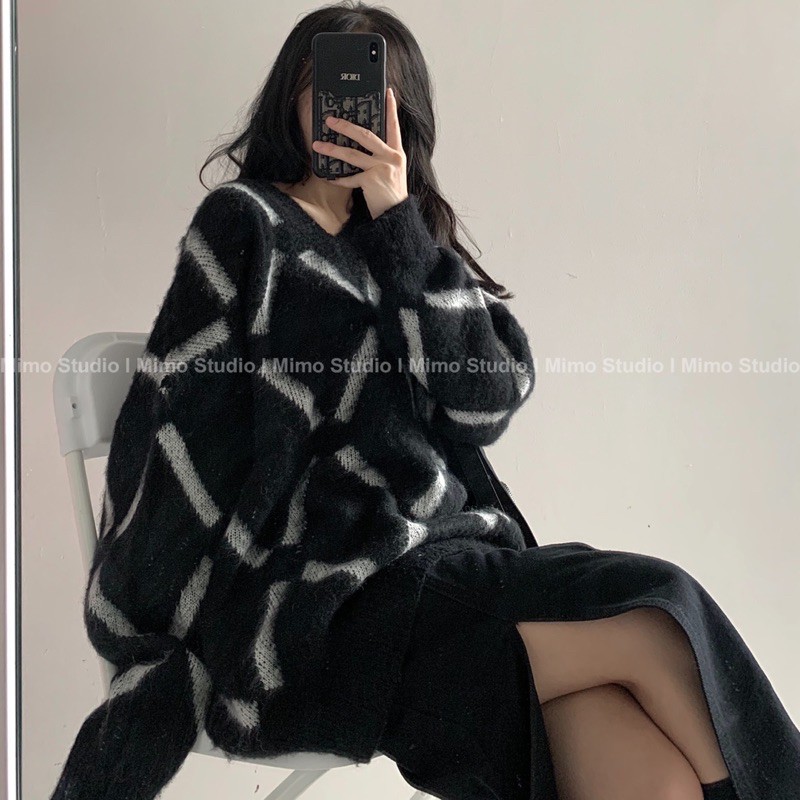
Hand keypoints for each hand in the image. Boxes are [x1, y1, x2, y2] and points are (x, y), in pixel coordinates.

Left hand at [311, 86, 407, 219]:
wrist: (396, 216)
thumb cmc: (391, 194)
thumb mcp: (393, 172)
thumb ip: (383, 157)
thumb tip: (363, 145)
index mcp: (397, 153)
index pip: (394, 126)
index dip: (391, 108)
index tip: (387, 92)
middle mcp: (391, 158)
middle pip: (366, 135)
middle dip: (346, 126)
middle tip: (330, 120)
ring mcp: (381, 168)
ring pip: (352, 154)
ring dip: (332, 149)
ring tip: (317, 145)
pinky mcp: (372, 180)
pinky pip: (349, 178)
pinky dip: (337, 179)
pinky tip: (328, 177)